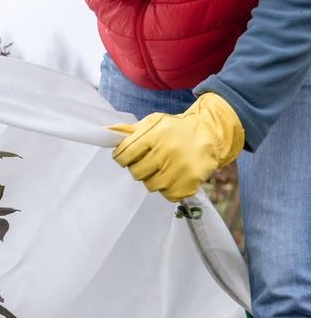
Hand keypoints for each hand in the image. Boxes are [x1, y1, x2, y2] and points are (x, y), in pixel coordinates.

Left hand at [110, 92, 243, 201]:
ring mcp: (179, 168)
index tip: (128, 156)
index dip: (122, 157)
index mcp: (155, 134)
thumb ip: (129, 131)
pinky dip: (169, 188)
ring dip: (154, 178)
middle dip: (139, 167)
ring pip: (151, 185)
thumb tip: (107, 131)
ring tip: (164, 167)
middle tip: (150, 161)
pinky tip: (175, 175)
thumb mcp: (153, 123)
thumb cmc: (175, 129)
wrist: (210, 132)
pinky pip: (168, 195)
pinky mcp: (190, 182)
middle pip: (136, 172)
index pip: (124, 154)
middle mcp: (167, 151)